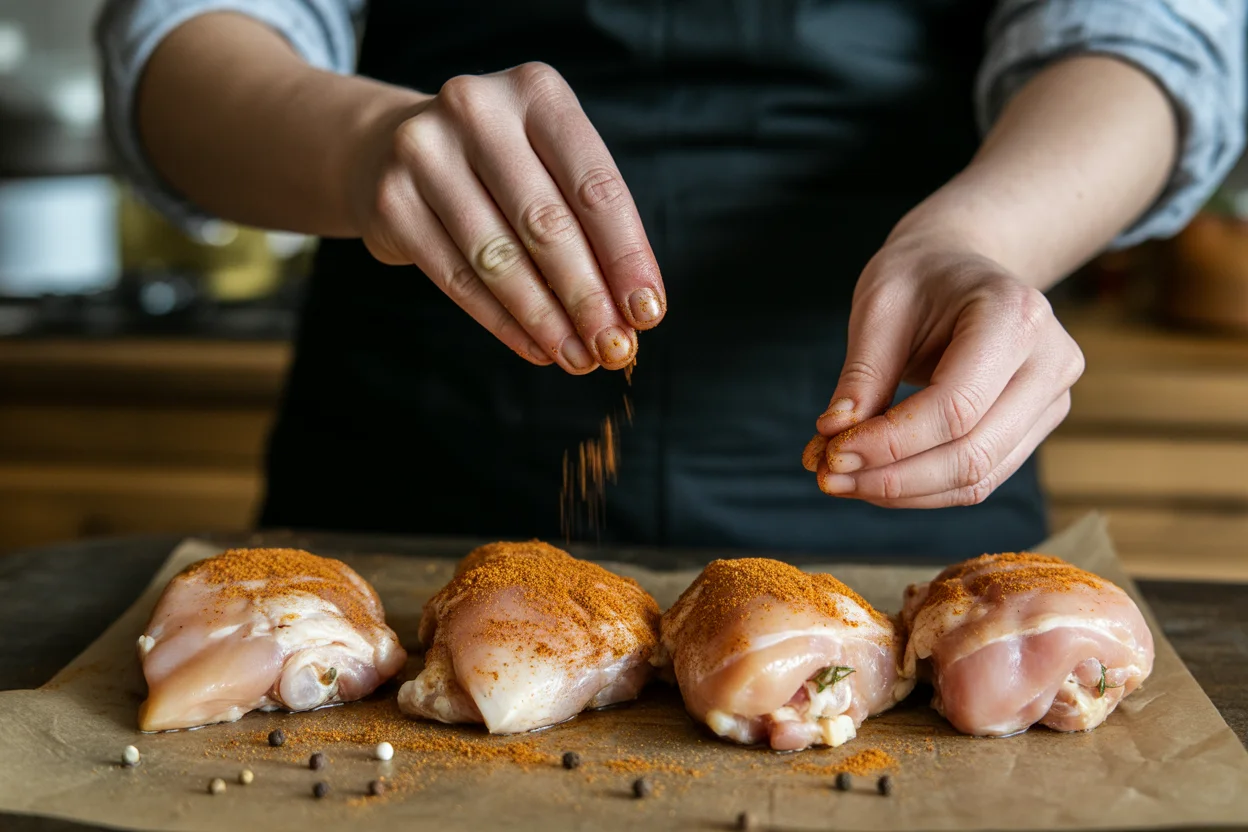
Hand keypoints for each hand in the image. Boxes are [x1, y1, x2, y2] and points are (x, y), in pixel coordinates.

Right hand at [349, 63, 664, 372]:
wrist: (390, 147)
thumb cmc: (501, 166)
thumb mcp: (551, 165)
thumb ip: (590, 226)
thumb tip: (630, 314)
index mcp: (536, 92)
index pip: (595, 186)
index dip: (627, 256)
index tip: (648, 312)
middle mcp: (476, 110)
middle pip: (547, 225)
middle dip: (588, 297)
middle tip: (613, 348)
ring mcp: (425, 153)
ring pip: (500, 258)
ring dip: (547, 320)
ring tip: (579, 357)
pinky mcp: (392, 201)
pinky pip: (459, 278)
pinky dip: (504, 323)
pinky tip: (536, 347)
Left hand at [802, 235, 1083, 507]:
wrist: (961, 266)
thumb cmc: (920, 277)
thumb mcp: (880, 306)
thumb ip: (862, 375)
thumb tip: (833, 439)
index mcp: (1015, 316)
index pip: (955, 407)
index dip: (890, 443)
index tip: (831, 453)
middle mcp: (1050, 361)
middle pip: (972, 453)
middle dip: (892, 478)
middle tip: (827, 477)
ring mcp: (1051, 398)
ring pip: (977, 478)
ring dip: (902, 491)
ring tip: (841, 480)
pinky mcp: (1036, 426)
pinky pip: (980, 477)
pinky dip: (921, 488)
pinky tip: (873, 478)